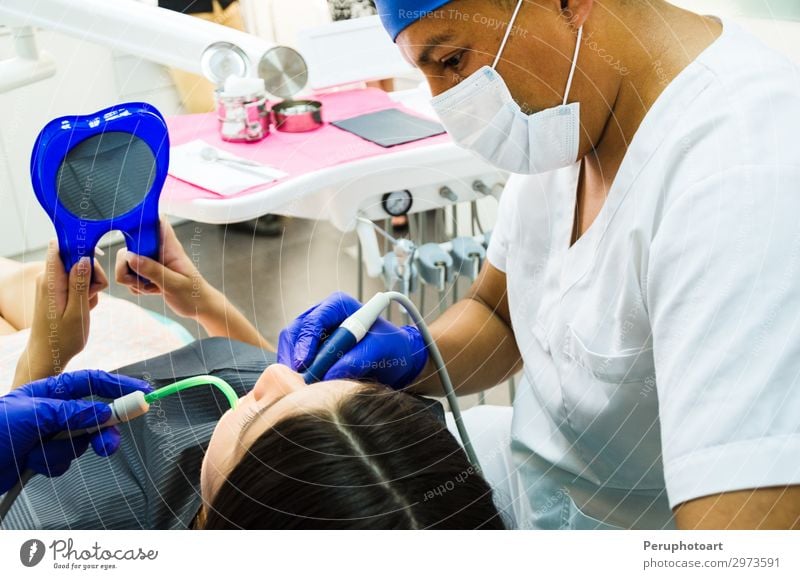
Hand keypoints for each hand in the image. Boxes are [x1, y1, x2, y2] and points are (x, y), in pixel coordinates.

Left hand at [0, 370, 151, 493]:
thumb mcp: (33, 415)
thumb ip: (71, 413)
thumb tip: (103, 414)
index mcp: (49, 390)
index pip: (92, 382)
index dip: (119, 386)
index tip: (143, 393)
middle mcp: (52, 409)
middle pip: (94, 415)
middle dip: (102, 431)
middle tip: (108, 444)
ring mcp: (48, 433)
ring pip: (81, 440)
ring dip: (66, 451)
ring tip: (44, 454)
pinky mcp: (42, 455)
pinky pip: (65, 459)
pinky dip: (52, 463)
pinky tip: (31, 462)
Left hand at [16, 241, 107, 384]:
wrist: (48, 355)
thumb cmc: (62, 338)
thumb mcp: (77, 312)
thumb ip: (80, 284)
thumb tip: (84, 259)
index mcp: (51, 281)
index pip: (58, 246)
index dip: (77, 244)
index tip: (93, 255)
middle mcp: (48, 278)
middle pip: (77, 259)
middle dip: (92, 273)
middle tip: (92, 295)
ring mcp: (52, 284)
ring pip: (80, 271)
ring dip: (90, 286)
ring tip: (86, 306)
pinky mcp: (56, 290)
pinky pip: (76, 283)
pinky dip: (85, 293)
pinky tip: (83, 308)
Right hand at [115, 220, 211, 318]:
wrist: (199, 307)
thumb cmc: (194, 294)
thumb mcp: (175, 284)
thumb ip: (154, 271)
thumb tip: (131, 257)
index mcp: (169, 247)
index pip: (156, 221)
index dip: (141, 218)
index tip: (128, 231)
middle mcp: (158, 251)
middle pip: (129, 246)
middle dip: (126, 265)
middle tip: (140, 279)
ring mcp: (151, 262)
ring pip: (126, 263)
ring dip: (132, 279)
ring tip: (150, 287)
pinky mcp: (147, 274)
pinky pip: (130, 277)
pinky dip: (136, 286)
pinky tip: (151, 290)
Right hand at [278, 292, 427, 388]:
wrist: (396, 360)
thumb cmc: (391, 347)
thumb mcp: (381, 350)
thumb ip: (358, 358)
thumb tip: (331, 373)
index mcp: (337, 306)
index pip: (313, 320)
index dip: (305, 341)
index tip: (304, 363)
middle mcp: (321, 317)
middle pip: (294, 333)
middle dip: (294, 357)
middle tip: (298, 380)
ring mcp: (313, 335)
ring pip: (290, 349)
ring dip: (293, 368)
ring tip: (301, 387)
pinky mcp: (310, 352)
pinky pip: (294, 362)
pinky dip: (296, 375)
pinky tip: (303, 387)